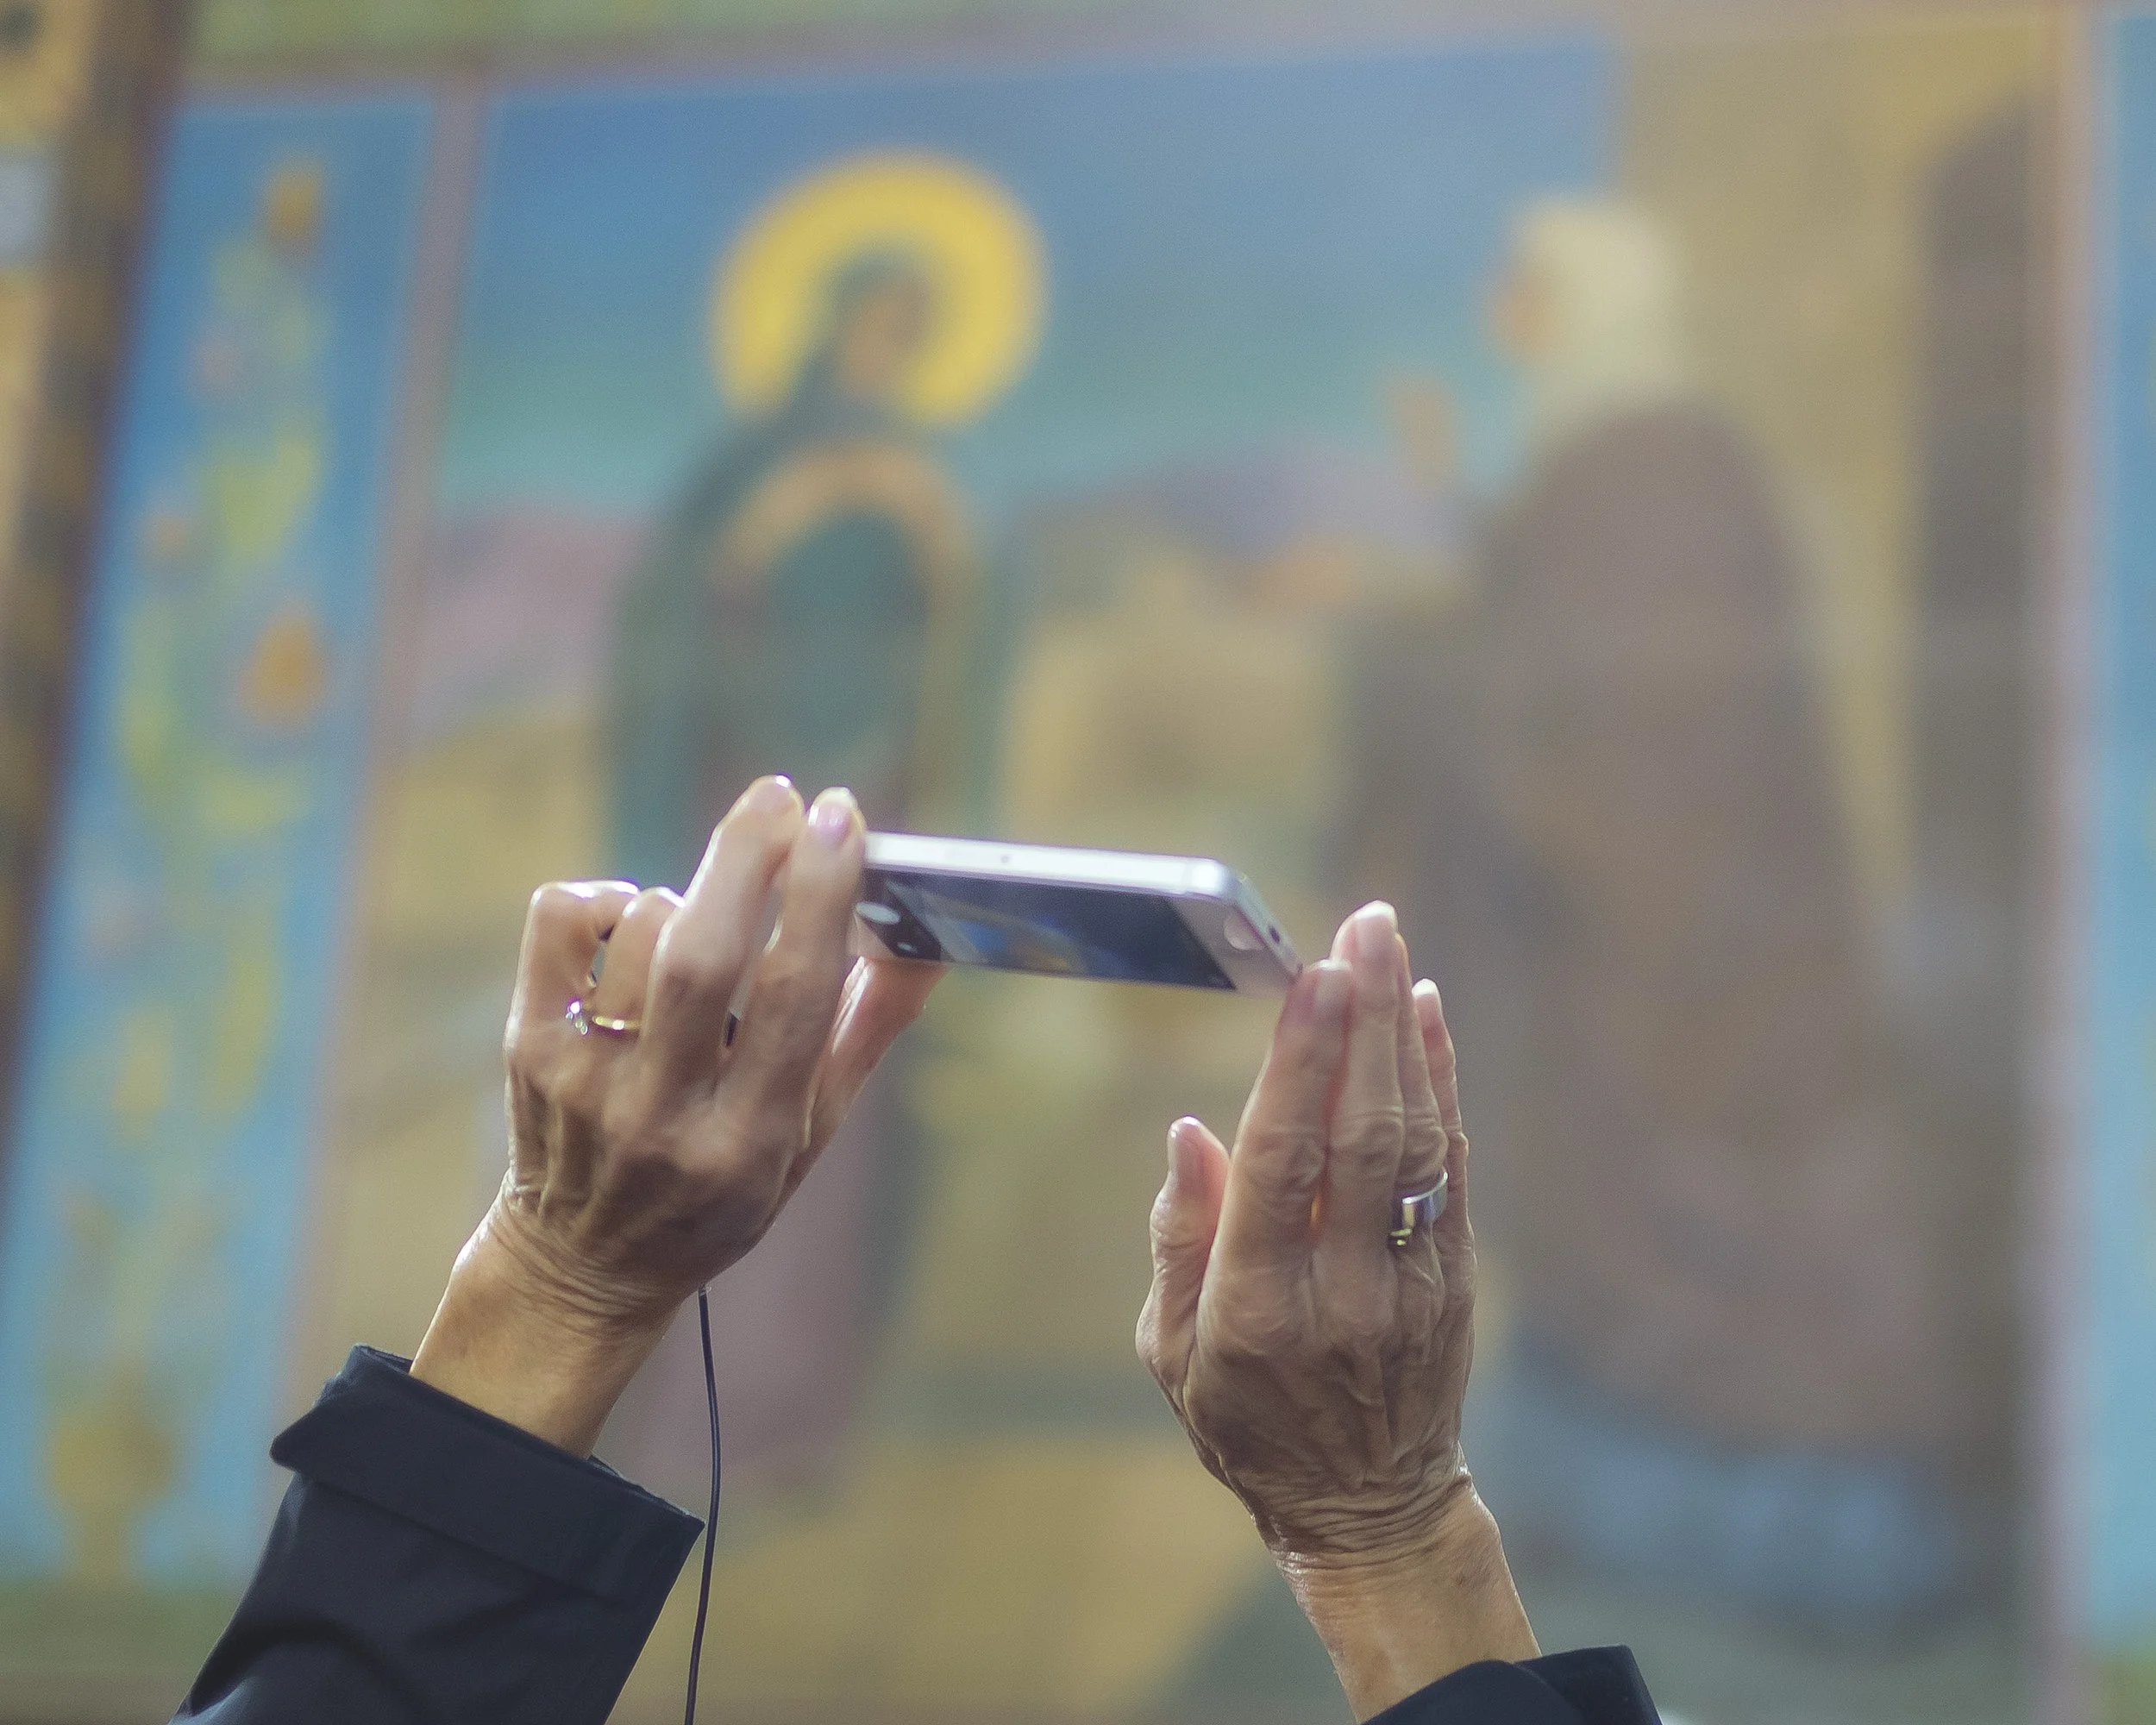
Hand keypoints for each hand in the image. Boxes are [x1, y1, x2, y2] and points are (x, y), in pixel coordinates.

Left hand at [411, 776, 939, 1452]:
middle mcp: (663, 1115)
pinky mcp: (527, 1048)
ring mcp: (585, 1082)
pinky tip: (635, 926)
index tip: (843, 821)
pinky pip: (562, 923)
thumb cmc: (718, 1189)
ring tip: (708, 917)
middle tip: (783, 798)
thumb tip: (929, 937)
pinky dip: (608, 897)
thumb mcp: (809, 1135)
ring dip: (687, 895)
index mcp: (749, 1141)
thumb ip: (865, 1030)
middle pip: (703, 955)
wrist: (584, 1265)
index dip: (821, 897)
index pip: (792, 997)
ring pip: (640, 933)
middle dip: (749, 857)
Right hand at [1138, 902, 1532, 1717]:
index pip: (1281, 1164)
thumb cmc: (1246, 1420)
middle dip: (1363, 1022)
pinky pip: (1450, 1166)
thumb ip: (1177, 1239)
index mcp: (1256, 1308)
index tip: (1310, 978)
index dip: (1299, 1064)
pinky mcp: (1455, 1279)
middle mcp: (1339, 1291)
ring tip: (1389, 947)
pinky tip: (1426, 1017)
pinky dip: (1441, 1085)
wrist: (1368, 1506)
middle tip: (1363, 928)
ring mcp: (1409, 1286)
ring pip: (1413, 1142)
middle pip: (1359, 1134)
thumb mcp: (1169, 1352)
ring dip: (1404, 1036)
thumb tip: (1194, 1130)